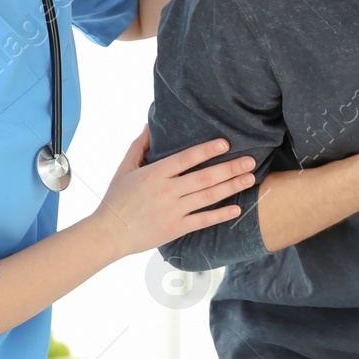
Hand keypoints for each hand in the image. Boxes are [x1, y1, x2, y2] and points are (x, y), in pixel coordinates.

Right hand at [92, 124, 258, 256]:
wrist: (108, 233)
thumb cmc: (116, 200)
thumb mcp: (125, 168)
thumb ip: (139, 146)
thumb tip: (149, 125)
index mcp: (155, 174)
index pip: (186, 158)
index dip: (207, 150)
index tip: (226, 144)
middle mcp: (166, 191)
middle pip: (204, 177)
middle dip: (229, 168)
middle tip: (250, 161)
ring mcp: (173, 211)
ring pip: (208, 197)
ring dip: (231, 187)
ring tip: (249, 178)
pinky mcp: (176, 228)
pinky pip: (202, 220)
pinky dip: (221, 215)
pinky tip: (237, 208)